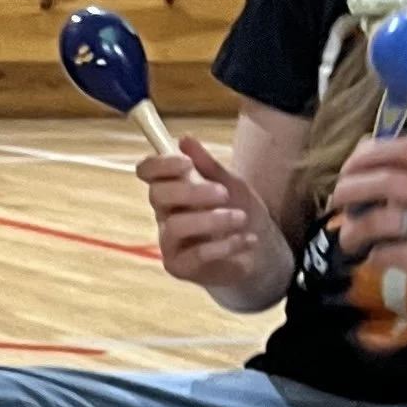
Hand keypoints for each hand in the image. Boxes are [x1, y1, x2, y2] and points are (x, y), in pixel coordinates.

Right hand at [141, 136, 290, 301]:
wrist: (259, 253)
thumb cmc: (240, 213)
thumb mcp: (232, 184)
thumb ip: (209, 165)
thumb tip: (185, 139)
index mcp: (172, 189)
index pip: (147, 172)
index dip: (160, 164)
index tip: (187, 163)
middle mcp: (165, 215)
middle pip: (157, 195)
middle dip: (192, 191)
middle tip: (224, 193)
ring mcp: (169, 242)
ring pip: (177, 226)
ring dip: (213, 219)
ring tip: (241, 219)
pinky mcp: (180, 267)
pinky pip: (196, 254)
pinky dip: (225, 245)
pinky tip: (246, 240)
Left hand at [328, 134, 406, 312]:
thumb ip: (399, 169)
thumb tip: (360, 150)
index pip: (401, 149)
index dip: (366, 156)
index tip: (346, 170)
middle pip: (387, 182)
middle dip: (351, 190)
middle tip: (337, 202)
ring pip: (383, 220)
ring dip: (354, 230)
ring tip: (348, 239)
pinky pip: (388, 254)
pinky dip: (371, 256)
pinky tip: (372, 258)